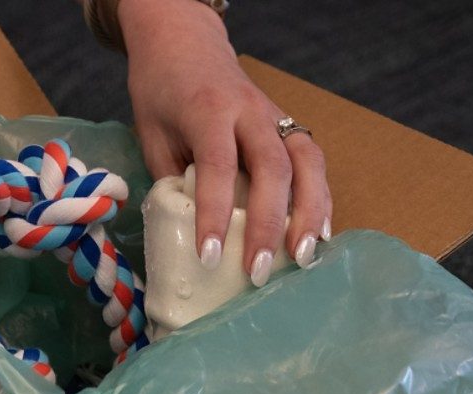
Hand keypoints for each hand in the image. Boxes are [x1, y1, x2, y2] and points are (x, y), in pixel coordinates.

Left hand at [119, 0, 331, 284]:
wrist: (186, 42)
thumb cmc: (163, 91)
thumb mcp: (152, 132)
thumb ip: (171, 179)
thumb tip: (186, 236)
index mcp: (209, 110)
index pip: (218, 165)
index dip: (214, 214)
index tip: (208, 257)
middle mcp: (250, 112)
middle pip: (273, 168)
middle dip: (269, 225)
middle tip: (260, 271)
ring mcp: (275, 117)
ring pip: (307, 164)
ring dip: (310, 215)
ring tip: (303, 259)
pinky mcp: (289, 127)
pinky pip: (313, 164)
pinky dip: (321, 201)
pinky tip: (319, 236)